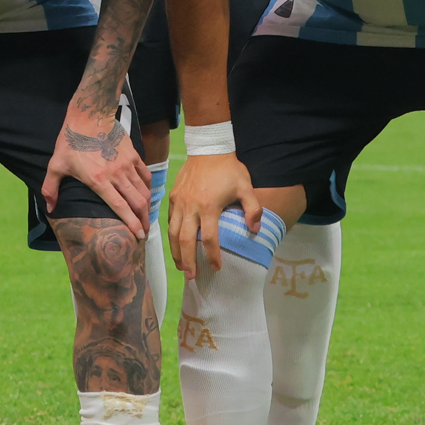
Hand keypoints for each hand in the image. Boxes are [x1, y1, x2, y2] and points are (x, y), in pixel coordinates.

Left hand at [42, 104, 148, 236]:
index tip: (138, 236)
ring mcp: (127, 164)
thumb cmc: (71, 142)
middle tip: (144, 233)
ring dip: (147, 207)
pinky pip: (145, 175)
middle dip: (143, 220)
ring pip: (144, 191)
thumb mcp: (56, 165)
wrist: (89, 116)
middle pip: (137, 202)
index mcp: (99, 180)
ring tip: (146, 217)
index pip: (120, 207)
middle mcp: (117, 174)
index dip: (131, 224)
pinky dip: (148, 188)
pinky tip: (146, 195)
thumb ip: (51, 188)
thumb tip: (50, 208)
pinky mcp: (134, 155)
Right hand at [166, 147, 260, 284]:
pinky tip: (175, 244)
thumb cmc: (229, 169)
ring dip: (176, 252)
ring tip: (180, 266)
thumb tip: (254, 230)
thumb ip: (253, 209)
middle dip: (188, 261)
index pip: (208, 239)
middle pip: (185, 240)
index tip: (217, 267)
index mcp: (209, 207)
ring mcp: (179, 202)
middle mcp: (190, 207)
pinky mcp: (173, 196)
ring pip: (172, 232)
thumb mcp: (246, 186)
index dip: (212, 256)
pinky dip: (171, 235)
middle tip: (191, 277)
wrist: (208, 147)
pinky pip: (169, 220)